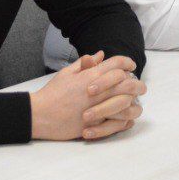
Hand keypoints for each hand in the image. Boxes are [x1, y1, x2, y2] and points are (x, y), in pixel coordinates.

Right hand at [29, 51, 145, 140]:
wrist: (39, 115)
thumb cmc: (52, 93)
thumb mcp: (67, 73)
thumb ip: (85, 63)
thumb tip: (100, 54)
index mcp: (90, 76)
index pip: (117, 64)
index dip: (127, 62)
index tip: (131, 66)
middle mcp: (97, 91)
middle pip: (127, 83)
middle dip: (136, 83)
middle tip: (139, 85)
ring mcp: (97, 108)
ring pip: (126, 103)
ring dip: (133, 101)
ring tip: (134, 102)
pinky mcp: (95, 124)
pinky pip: (117, 122)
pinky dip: (125, 119)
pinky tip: (128, 118)